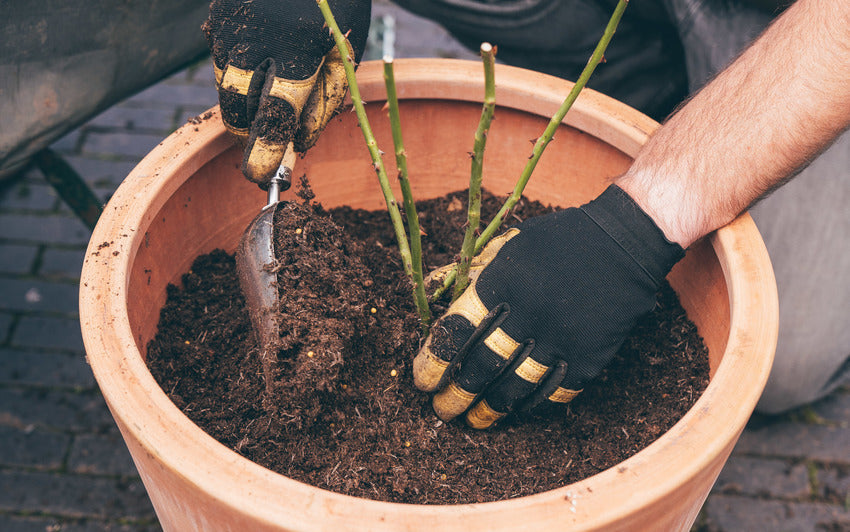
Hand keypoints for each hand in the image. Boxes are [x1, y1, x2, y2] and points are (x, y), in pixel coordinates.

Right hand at [203, 0, 370, 185]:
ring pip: (225, 87)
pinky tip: (261, 61)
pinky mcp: (216, 17)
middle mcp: (255, 34)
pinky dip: (239, 75)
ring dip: (244, 105)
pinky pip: (220, 62)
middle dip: (249, 135)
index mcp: (299, 44)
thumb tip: (299, 143)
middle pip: (239, 106)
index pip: (277, 110)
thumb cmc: (335, 6)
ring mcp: (229, 24)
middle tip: (262, 150)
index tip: (261, 175)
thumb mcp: (344, 51)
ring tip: (270, 95)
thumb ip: (325, 99)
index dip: (267, 148)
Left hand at [413, 185, 684, 427]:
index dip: (434, 362)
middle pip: (481, 365)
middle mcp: (529, 313)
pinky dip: (529, 408)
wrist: (623, 242)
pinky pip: (553, 393)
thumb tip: (427, 296)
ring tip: (472, 420)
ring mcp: (561, 337)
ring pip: (515, 387)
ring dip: (489, 409)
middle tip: (443, 409)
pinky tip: (513, 413)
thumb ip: (464, 272)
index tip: (422, 381)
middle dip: (456, 394)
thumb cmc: (555, 242)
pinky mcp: (589, 356)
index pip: (456, 332)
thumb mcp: (504, 244)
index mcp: (501, 282)